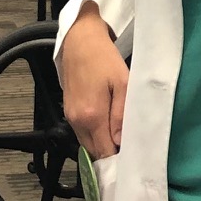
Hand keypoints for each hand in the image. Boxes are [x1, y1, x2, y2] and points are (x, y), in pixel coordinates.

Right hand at [61, 6, 127, 158]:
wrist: (80, 40)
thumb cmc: (103, 58)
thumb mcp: (122, 82)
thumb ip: (121, 114)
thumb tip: (121, 142)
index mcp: (92, 116)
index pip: (104, 153)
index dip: (118, 160)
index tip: (132, 158)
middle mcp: (77, 121)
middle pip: (94, 152)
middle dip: (110, 155)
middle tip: (129, 151)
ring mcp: (70, 116)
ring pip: (87, 143)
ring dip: (102, 144)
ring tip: (120, 138)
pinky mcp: (68, 110)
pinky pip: (82, 132)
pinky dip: (94, 134)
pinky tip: (107, 125)